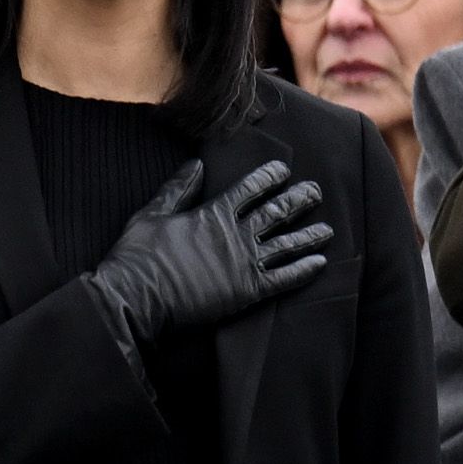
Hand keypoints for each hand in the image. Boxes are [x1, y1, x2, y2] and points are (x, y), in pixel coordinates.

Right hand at [79, 155, 336, 354]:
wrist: (134, 299)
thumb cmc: (136, 257)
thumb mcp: (150, 215)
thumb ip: (177, 190)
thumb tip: (197, 164)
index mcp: (213, 214)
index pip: (251, 188)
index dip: (270, 176)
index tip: (283, 170)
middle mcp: (235, 234)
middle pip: (277, 211)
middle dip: (300, 199)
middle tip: (315, 192)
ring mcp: (244, 262)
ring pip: (287, 244)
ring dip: (310, 235)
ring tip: (328, 229)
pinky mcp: (247, 290)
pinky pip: (284, 278)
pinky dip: (304, 270)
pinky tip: (319, 263)